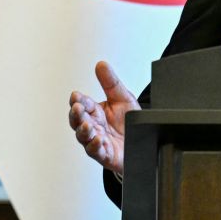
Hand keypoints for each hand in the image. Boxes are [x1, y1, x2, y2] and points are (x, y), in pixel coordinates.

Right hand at [68, 60, 138, 176]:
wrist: (144, 142)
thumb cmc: (130, 122)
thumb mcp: (123, 98)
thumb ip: (111, 83)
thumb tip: (101, 64)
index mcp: (96, 112)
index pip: (82, 103)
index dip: (78, 100)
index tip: (76, 96)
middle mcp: (94, 126)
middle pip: (77, 120)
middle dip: (75, 114)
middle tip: (77, 108)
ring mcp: (98, 140)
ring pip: (83, 136)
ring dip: (83, 131)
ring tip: (87, 124)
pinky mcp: (105, 155)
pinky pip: (96, 151)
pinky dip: (95, 146)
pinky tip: (99, 139)